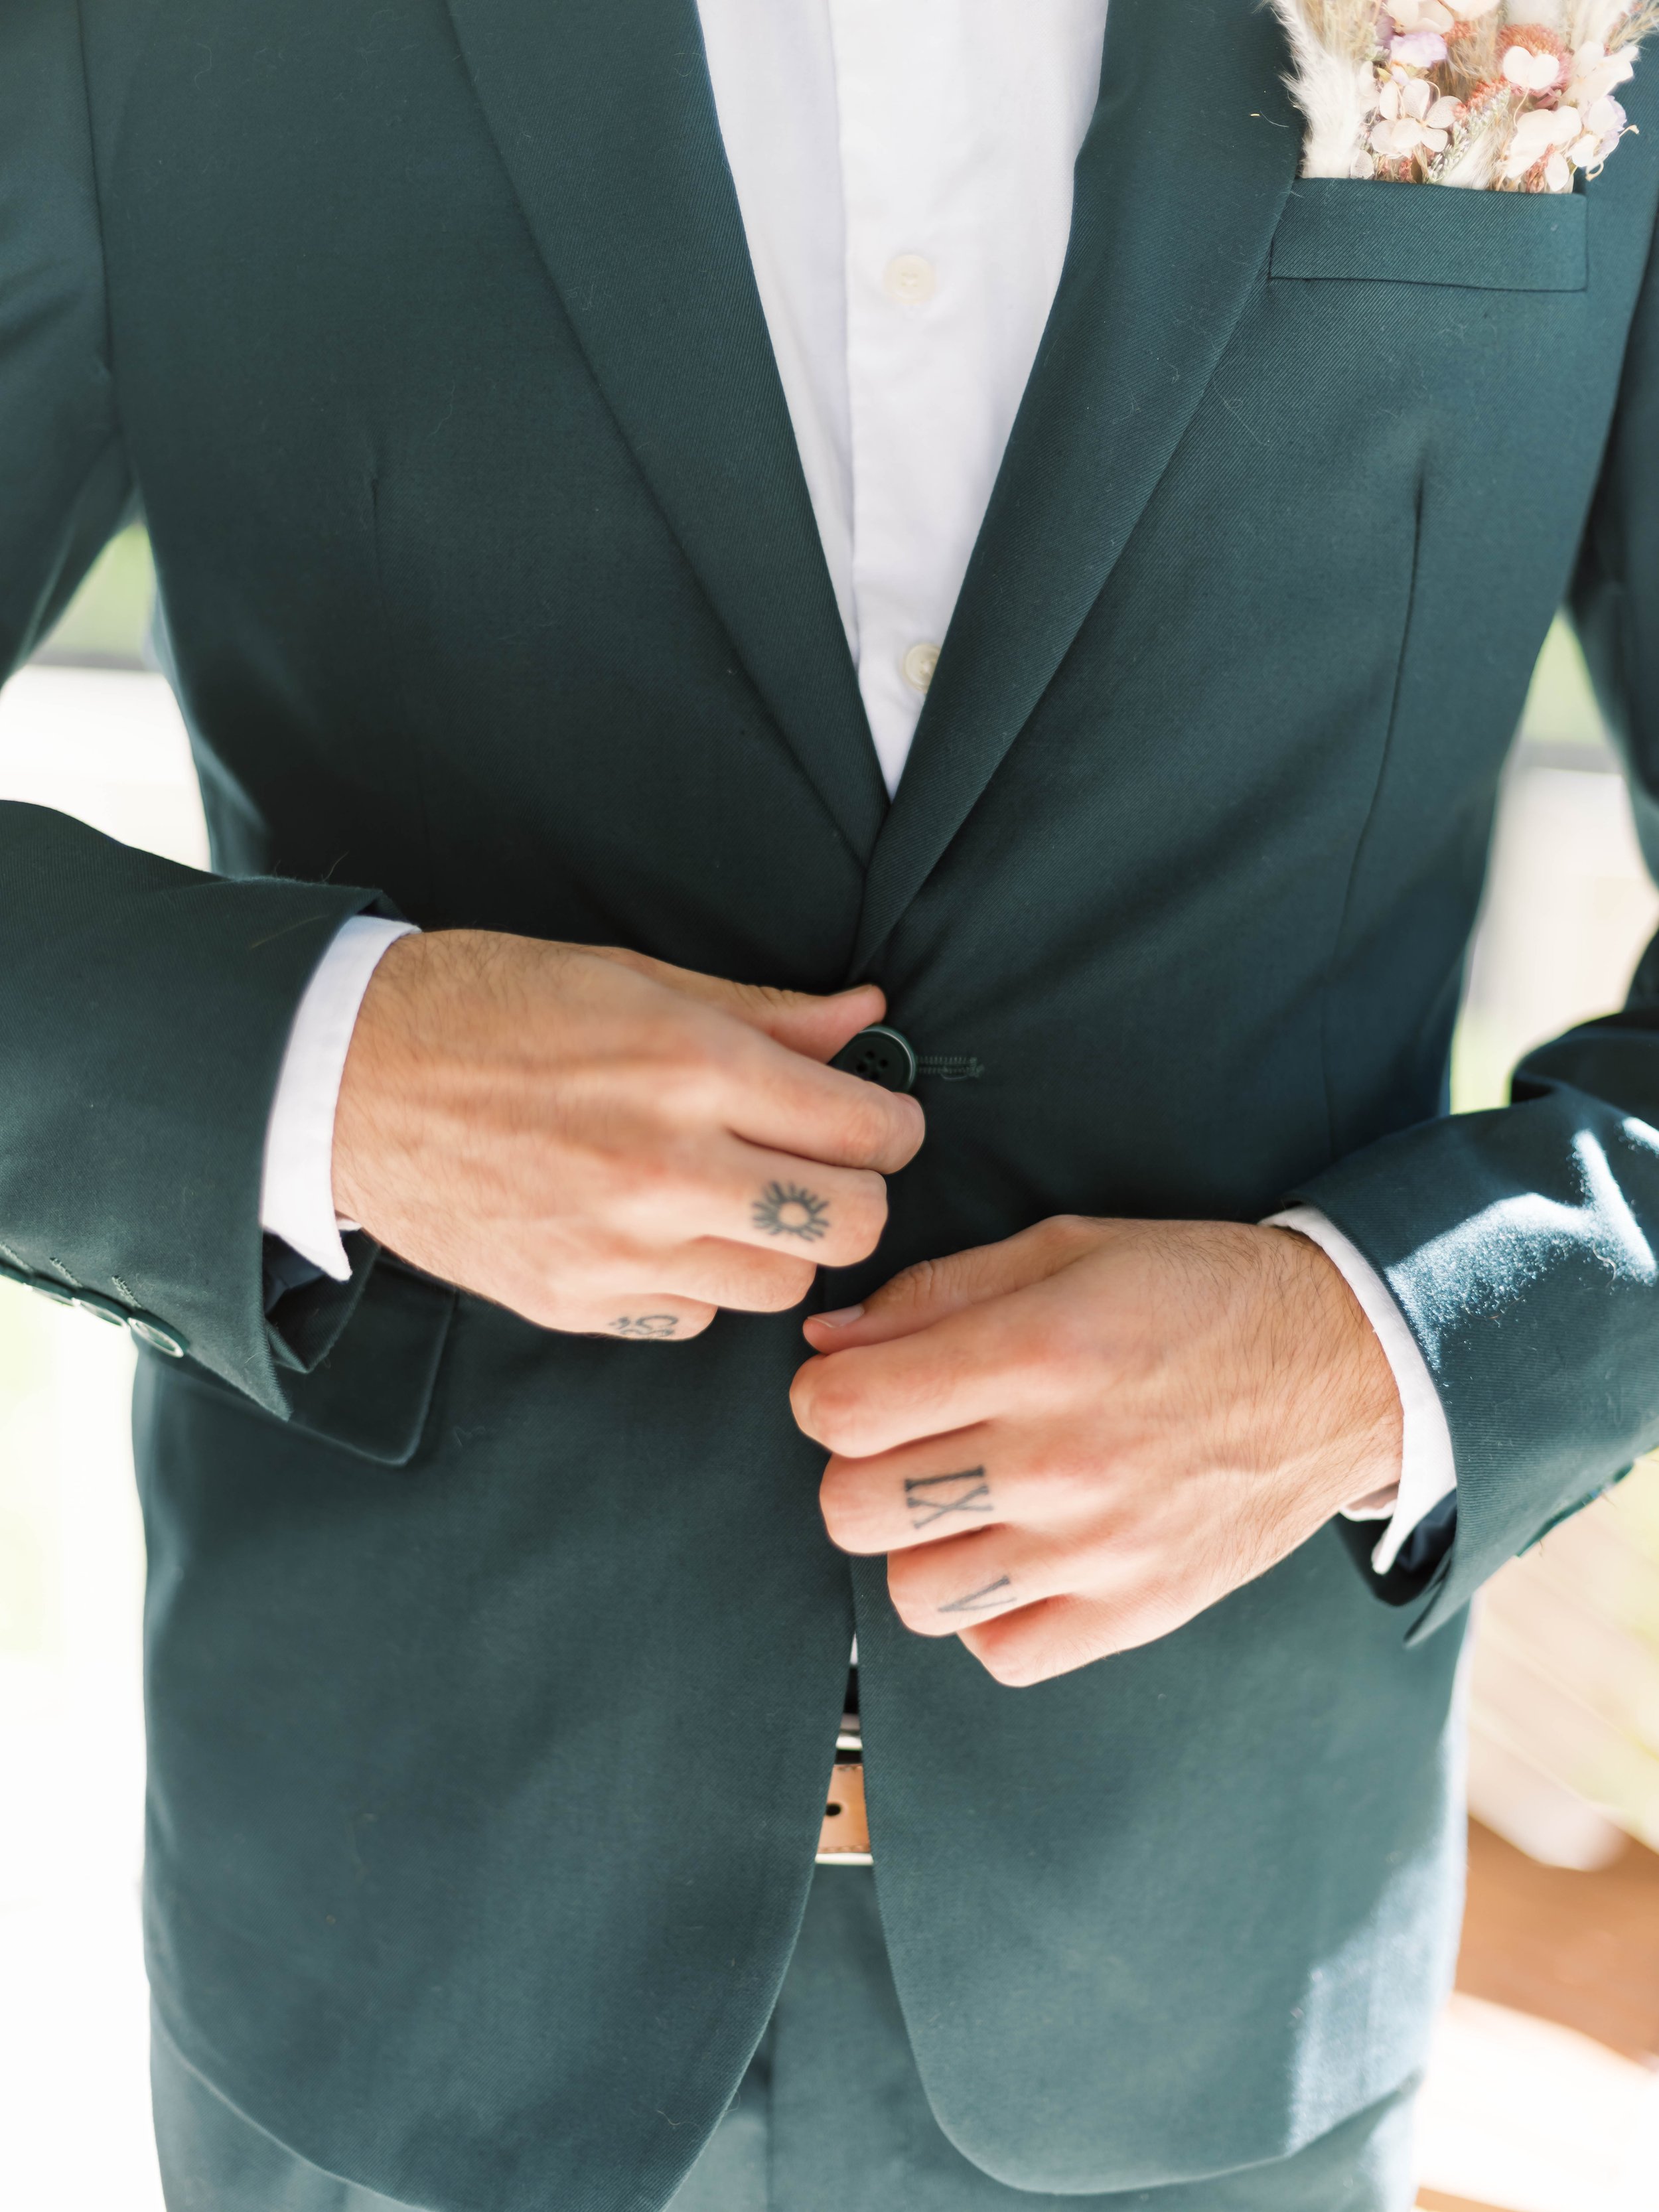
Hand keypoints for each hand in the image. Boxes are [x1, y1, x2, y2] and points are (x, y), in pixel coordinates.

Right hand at [333, 931, 923, 1338]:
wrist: (347, 1078)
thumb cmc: (490, 1007)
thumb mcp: (632, 976)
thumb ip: (762, 1013)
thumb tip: (867, 1019)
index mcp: (691, 1067)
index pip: (866, 1130)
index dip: (892, 1126)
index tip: (877, 1122)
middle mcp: (667, 1166)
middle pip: (848, 1225)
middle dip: (856, 1194)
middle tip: (823, 1167)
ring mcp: (619, 1248)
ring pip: (780, 1288)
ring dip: (779, 1248)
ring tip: (736, 1201)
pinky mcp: (575, 1302)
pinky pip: (693, 1319)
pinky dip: (698, 1284)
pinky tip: (660, 1233)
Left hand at [792, 1217, 1401, 1683]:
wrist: (1346, 1362)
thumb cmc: (1198, 1295)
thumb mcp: (1068, 1250)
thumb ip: (937, 1291)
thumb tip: (828, 1343)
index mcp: (1038, 1352)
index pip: (844, 1412)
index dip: (820, 1397)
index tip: (846, 1388)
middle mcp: (1062, 1460)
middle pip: (857, 1509)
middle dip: (854, 1471)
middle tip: (904, 1445)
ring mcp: (1100, 1549)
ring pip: (915, 1597)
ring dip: (917, 1549)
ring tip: (961, 1504)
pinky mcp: (1138, 1611)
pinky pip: (1002, 1653)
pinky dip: (991, 1615)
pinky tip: (1017, 1555)